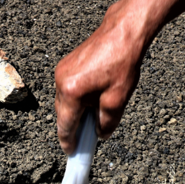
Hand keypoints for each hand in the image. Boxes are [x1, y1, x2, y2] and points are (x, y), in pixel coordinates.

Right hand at [55, 3, 144, 153]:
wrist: (124, 30)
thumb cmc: (122, 61)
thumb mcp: (117, 100)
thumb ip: (106, 123)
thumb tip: (100, 133)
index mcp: (71, 92)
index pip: (65, 125)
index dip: (69, 142)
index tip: (72, 152)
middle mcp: (61, 81)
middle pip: (63, 113)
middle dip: (74, 126)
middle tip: (86, 139)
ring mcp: (62, 71)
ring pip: (66, 101)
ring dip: (78, 111)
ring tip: (95, 116)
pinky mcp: (67, 64)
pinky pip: (69, 89)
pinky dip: (78, 98)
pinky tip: (94, 98)